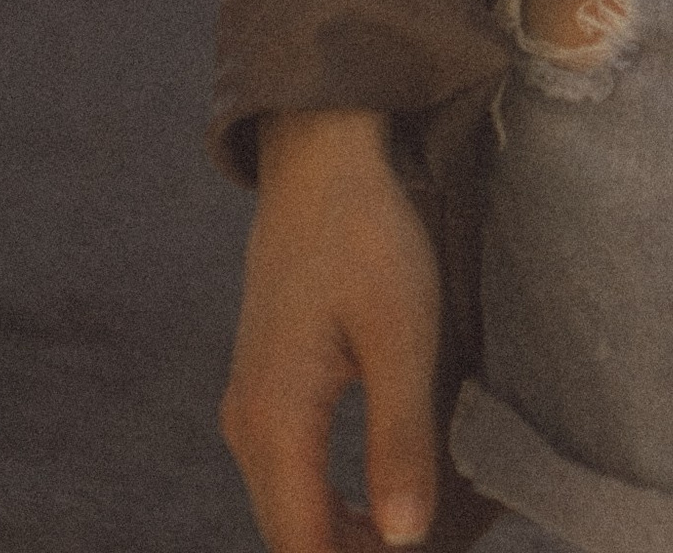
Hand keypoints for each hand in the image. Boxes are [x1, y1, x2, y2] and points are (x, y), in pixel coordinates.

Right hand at [221, 110, 442, 551]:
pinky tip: (377, 492)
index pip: (303, 546)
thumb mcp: (401, 335)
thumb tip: (402, 538)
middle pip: (291, 535)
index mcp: (276, 422)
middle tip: (424, 543)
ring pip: (288, 505)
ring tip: (409, 527)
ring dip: (340, 532)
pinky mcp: (263, 383)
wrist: (320, 158)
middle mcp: (248, 425)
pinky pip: (288, 470)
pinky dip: (328, 497)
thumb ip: (400, 439)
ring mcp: (249, 404)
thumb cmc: (367, 235)